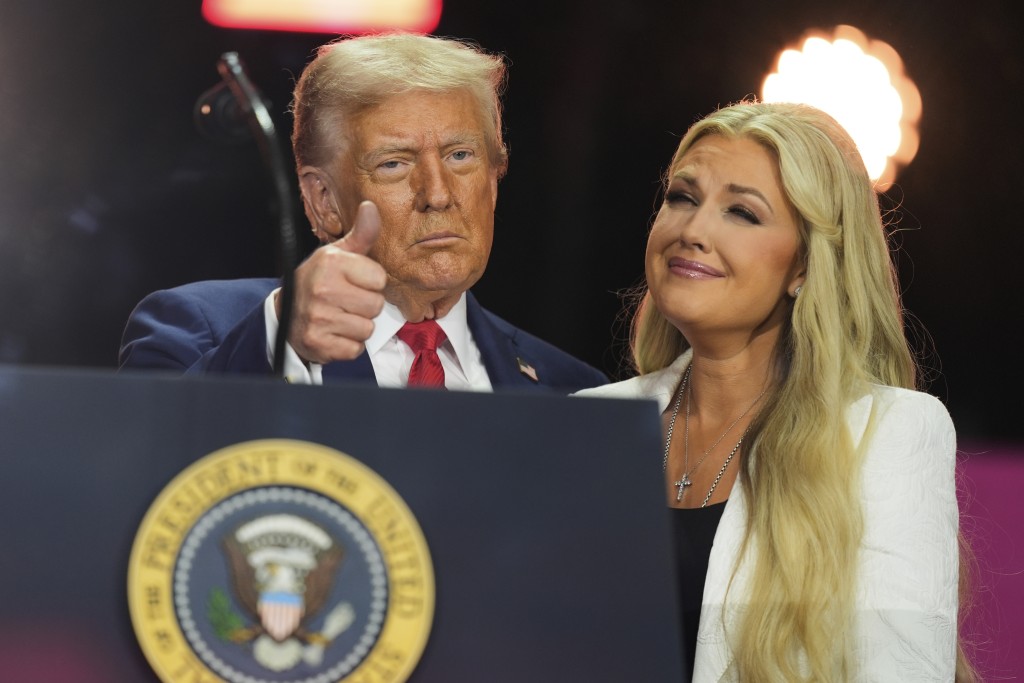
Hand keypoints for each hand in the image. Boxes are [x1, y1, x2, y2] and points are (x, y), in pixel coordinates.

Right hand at [280, 201, 386, 363]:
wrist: (285, 314)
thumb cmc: (319, 281)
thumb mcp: (337, 254)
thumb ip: (361, 234)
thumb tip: (371, 207)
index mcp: (331, 263)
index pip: (379, 279)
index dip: (370, 283)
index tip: (354, 282)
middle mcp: (323, 289)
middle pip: (376, 305)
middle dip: (365, 306)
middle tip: (346, 302)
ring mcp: (319, 318)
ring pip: (367, 328)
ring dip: (357, 326)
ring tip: (340, 316)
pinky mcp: (318, 343)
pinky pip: (355, 348)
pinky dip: (348, 345)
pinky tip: (334, 333)